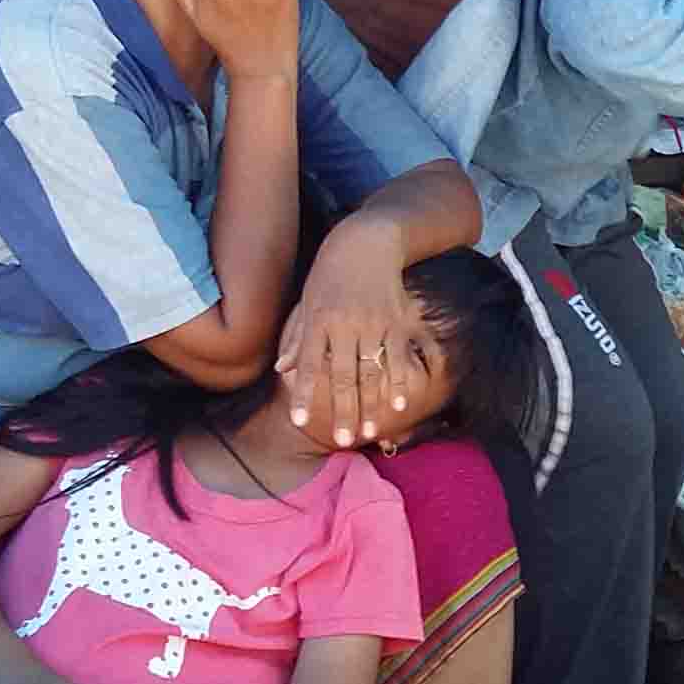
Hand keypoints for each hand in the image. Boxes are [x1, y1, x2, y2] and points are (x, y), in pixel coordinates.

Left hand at [278, 215, 410, 448]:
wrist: (367, 242)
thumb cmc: (330, 273)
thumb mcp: (306, 301)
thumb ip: (296, 337)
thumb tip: (283, 370)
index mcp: (318, 321)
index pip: (309, 365)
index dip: (305, 395)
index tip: (299, 422)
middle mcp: (345, 325)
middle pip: (343, 376)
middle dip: (343, 410)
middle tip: (343, 440)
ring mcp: (373, 324)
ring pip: (372, 371)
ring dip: (371, 404)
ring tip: (369, 431)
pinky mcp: (396, 320)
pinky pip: (398, 356)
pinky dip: (399, 381)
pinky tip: (399, 404)